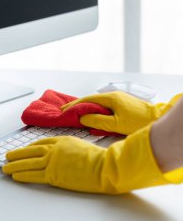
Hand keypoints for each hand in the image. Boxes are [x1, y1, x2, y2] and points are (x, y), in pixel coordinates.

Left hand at [2, 130, 171, 193]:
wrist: (103, 166)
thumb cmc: (99, 158)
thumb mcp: (82, 146)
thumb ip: (71, 148)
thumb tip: (67, 154)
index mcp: (62, 140)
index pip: (41, 143)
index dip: (30, 147)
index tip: (25, 150)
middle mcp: (55, 149)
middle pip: (31, 151)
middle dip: (18, 154)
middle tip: (8, 156)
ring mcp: (53, 161)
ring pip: (29, 162)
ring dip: (15, 165)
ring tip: (6, 168)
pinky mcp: (53, 175)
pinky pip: (33, 174)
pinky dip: (22, 175)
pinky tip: (15, 176)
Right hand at [61, 91, 182, 134]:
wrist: (156, 119)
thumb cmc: (138, 122)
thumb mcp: (115, 124)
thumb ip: (97, 120)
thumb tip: (83, 118)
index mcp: (110, 98)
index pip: (87, 99)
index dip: (74, 105)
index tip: (64, 110)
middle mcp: (113, 96)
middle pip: (92, 100)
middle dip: (78, 106)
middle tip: (65, 111)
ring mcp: (118, 100)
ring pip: (98, 104)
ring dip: (87, 109)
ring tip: (75, 114)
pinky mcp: (122, 106)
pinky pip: (105, 107)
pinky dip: (95, 111)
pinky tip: (92, 116)